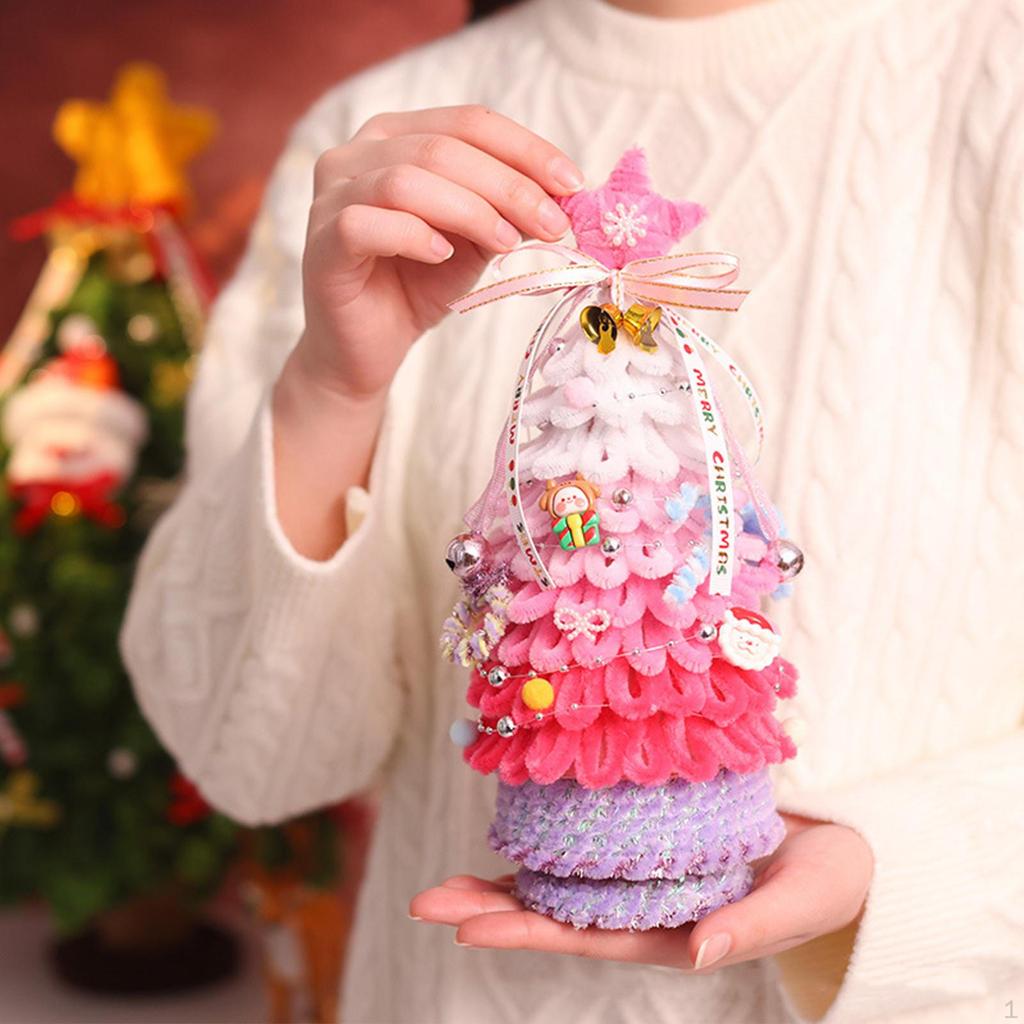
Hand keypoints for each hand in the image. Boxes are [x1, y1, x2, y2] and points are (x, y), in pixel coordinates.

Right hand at [293, 104, 583, 401]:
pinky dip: (413, 236)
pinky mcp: (321, 243)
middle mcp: (357, 153)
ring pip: (406, 180)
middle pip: (443, 148)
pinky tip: (443, 257)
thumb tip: (559, 196)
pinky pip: (365, 223)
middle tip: (553, 224)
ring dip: (470, 210)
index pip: (469, 122)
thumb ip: (503, 211)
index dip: (526, 149)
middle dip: (509, 186)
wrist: (364, 350)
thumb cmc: (416, 287)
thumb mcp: (473, 242)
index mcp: (397, 137)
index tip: (573, 184)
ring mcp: (332, 196)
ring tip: (507, 243)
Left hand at [409, 813, 872, 971]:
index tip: (467, 929)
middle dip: (491, 910)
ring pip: (561, 884)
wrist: (845, 848)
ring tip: (443, 884)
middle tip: (425, 902)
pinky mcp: (649, 844)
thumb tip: (696, 954)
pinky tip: (507, 838)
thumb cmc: (828, 882)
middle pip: (556, 915)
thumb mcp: (797, 905)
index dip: (526, 932)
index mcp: (675, 934)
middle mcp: (647, 911)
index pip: (586, 938)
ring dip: (503, 883)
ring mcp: (643, 879)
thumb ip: (749, 929)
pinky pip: (587, 846)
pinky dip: (544, 845)